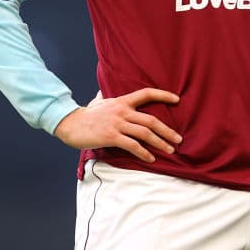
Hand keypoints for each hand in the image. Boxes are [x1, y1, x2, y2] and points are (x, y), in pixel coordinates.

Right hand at [53, 88, 181, 162]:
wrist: (70, 123)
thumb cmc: (85, 114)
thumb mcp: (97, 101)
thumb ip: (104, 96)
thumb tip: (102, 90)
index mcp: (122, 101)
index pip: (146, 94)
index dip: (163, 95)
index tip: (177, 99)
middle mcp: (122, 111)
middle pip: (151, 120)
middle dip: (167, 130)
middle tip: (178, 139)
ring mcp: (117, 124)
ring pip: (145, 133)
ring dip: (160, 143)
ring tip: (170, 150)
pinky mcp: (111, 136)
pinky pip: (132, 145)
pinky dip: (144, 152)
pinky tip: (151, 158)